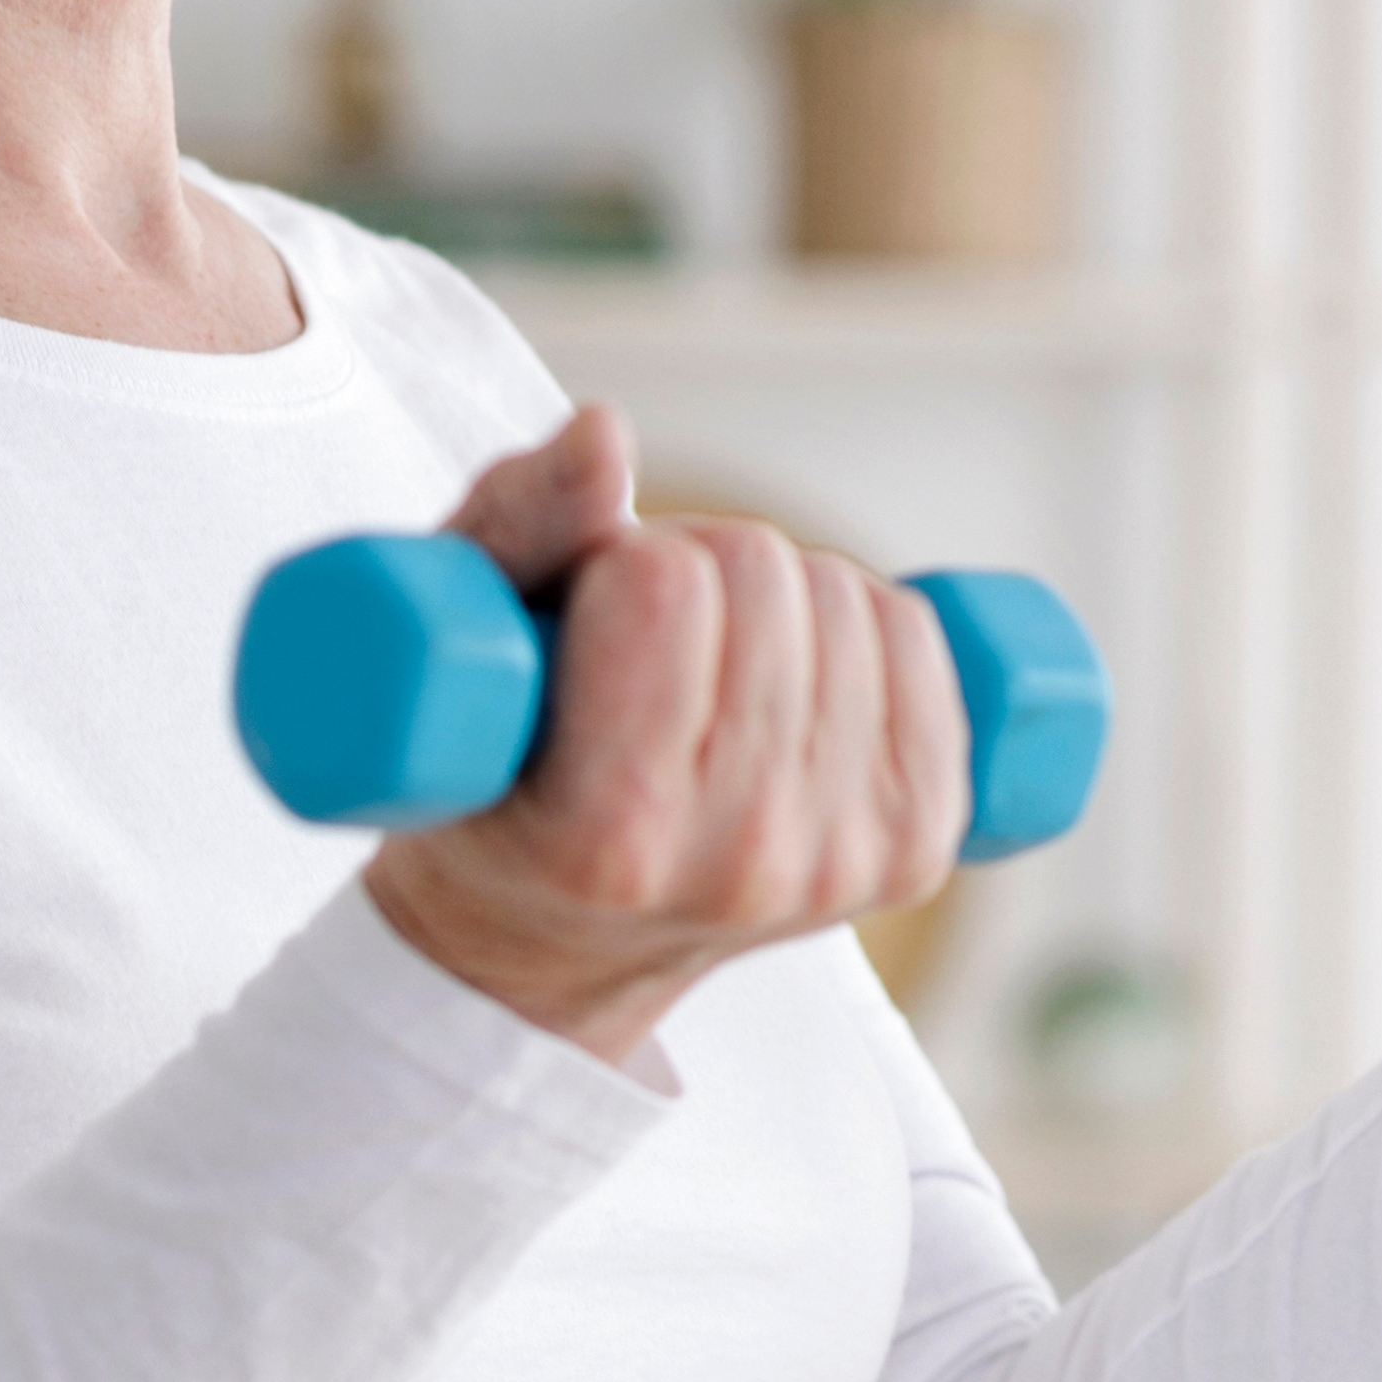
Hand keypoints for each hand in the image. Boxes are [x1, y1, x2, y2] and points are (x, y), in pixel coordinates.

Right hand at [356, 404, 975, 1065]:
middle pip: (771, 577)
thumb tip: (609, 435)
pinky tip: (797, 676)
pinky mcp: (919, 847)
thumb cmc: (487, 771)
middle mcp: (739, 866)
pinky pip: (922, 641)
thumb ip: (515, 519)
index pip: (666, 586)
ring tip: (712, 667)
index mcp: (607, 837)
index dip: (618, 564)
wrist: (551, 947)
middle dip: (702, 566)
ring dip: (782, 595)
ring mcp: (842, 865)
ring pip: (852, 598)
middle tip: (646, 636)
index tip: (584, 618)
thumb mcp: (459, 641)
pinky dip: (863, 625)